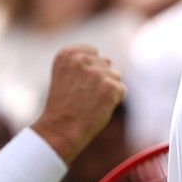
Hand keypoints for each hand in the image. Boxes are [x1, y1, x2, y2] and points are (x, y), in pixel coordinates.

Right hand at [32, 44, 125, 162]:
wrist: (61, 130)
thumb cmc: (63, 107)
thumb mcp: (66, 78)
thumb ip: (86, 64)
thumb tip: (109, 59)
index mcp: (67, 55)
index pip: (92, 52)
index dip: (88, 70)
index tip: (76, 84)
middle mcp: (82, 60)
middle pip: (105, 65)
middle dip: (99, 81)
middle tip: (82, 97)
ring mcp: (97, 73)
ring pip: (115, 77)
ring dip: (107, 90)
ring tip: (90, 102)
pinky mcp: (110, 87)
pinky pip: (121, 90)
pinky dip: (113, 101)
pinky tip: (98, 108)